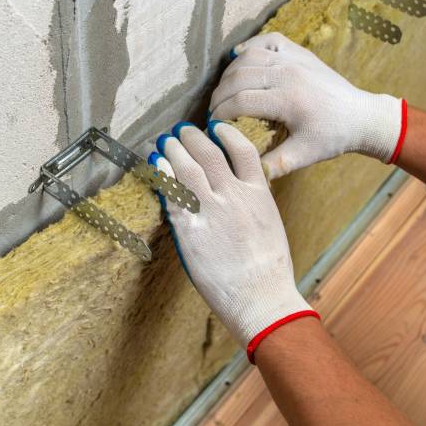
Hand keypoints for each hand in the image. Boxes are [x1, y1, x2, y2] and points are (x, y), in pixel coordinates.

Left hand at [149, 121, 316, 360]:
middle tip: (180, 130)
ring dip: (173, 151)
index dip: (226, 134)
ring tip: (164, 142)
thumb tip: (242, 189)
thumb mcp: (270, 224)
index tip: (215, 127)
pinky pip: (171, 195)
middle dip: (192, 138)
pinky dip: (162, 176)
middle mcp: (234, 197)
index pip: (243, 150)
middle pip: (209, 154)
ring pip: (187, 168)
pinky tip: (155, 166)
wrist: (261, 299)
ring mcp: (211, 212)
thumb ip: (255, 201)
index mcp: (259, 194)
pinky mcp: (190, 230)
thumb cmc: (269, 271)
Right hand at [210, 32, 405, 178]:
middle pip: (238, 77)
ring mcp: (294, 58)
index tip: (212, 124)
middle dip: (219, 95)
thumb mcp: (304, 155)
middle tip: (214, 110)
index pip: (240, 101)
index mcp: (288, 99)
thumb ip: (274, 164)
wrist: (361, 116)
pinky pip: (266, 40)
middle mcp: (288, 73)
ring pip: (248, 56)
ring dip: (230, 73)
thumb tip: (246, 173)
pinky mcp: (299, 51)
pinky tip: (239, 59)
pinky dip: (249, 47)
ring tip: (224, 91)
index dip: (220, 113)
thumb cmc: (333, 137)